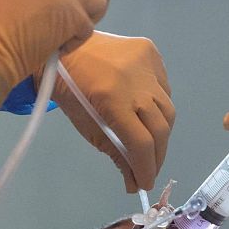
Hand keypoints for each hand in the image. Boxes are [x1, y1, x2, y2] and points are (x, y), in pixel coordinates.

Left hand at [54, 32, 175, 192]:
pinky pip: (163, 87)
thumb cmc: (67, 88)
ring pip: (167, 107)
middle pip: (161, 127)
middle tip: (150, 169)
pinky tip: (145, 108)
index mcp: (111, 98)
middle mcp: (134, 79)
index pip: (140, 142)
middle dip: (158, 154)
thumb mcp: (86, 125)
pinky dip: (158, 103)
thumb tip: (135, 181)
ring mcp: (146, 62)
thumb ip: (114, 152)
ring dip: (160, 130)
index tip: (146, 183)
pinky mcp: (150, 51)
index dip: (147, 167)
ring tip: (149, 142)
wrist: (61, 45)